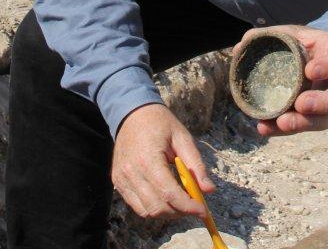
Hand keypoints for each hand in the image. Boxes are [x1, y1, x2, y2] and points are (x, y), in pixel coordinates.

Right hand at [111, 103, 214, 219]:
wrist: (131, 114)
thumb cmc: (160, 123)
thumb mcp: (183, 138)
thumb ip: (196, 165)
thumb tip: (209, 190)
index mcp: (148, 159)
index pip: (169, 194)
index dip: (188, 206)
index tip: (203, 211)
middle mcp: (131, 173)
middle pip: (157, 207)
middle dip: (179, 212)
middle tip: (194, 206)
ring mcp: (121, 179)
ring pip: (146, 211)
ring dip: (167, 213)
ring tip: (181, 202)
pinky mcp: (118, 182)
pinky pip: (136, 205)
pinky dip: (153, 207)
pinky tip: (165, 197)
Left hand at [232, 25, 327, 137]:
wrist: (310, 58)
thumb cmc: (302, 43)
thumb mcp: (290, 33)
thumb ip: (269, 35)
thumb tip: (242, 46)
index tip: (310, 71)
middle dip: (326, 103)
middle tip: (301, 104)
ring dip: (308, 123)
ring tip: (283, 122)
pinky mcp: (319, 118)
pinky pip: (308, 127)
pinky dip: (285, 130)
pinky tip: (266, 128)